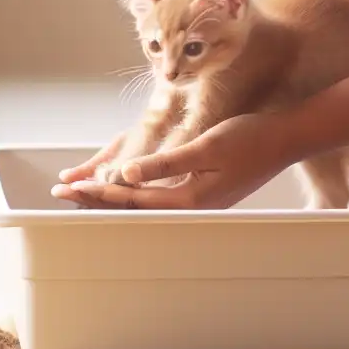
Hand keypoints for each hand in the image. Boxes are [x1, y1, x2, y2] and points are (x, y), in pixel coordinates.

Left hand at [51, 112, 293, 209]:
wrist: (285, 139)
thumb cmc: (250, 139)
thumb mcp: (207, 146)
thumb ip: (166, 164)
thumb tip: (126, 174)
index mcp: (190, 199)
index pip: (131, 198)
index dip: (98, 192)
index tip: (70, 189)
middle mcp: (191, 207)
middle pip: (133, 209)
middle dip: (97, 200)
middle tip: (64, 194)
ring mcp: (199, 203)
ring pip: (145, 205)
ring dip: (113, 197)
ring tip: (84, 193)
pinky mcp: (204, 193)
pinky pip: (159, 199)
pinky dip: (135, 193)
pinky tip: (126, 187)